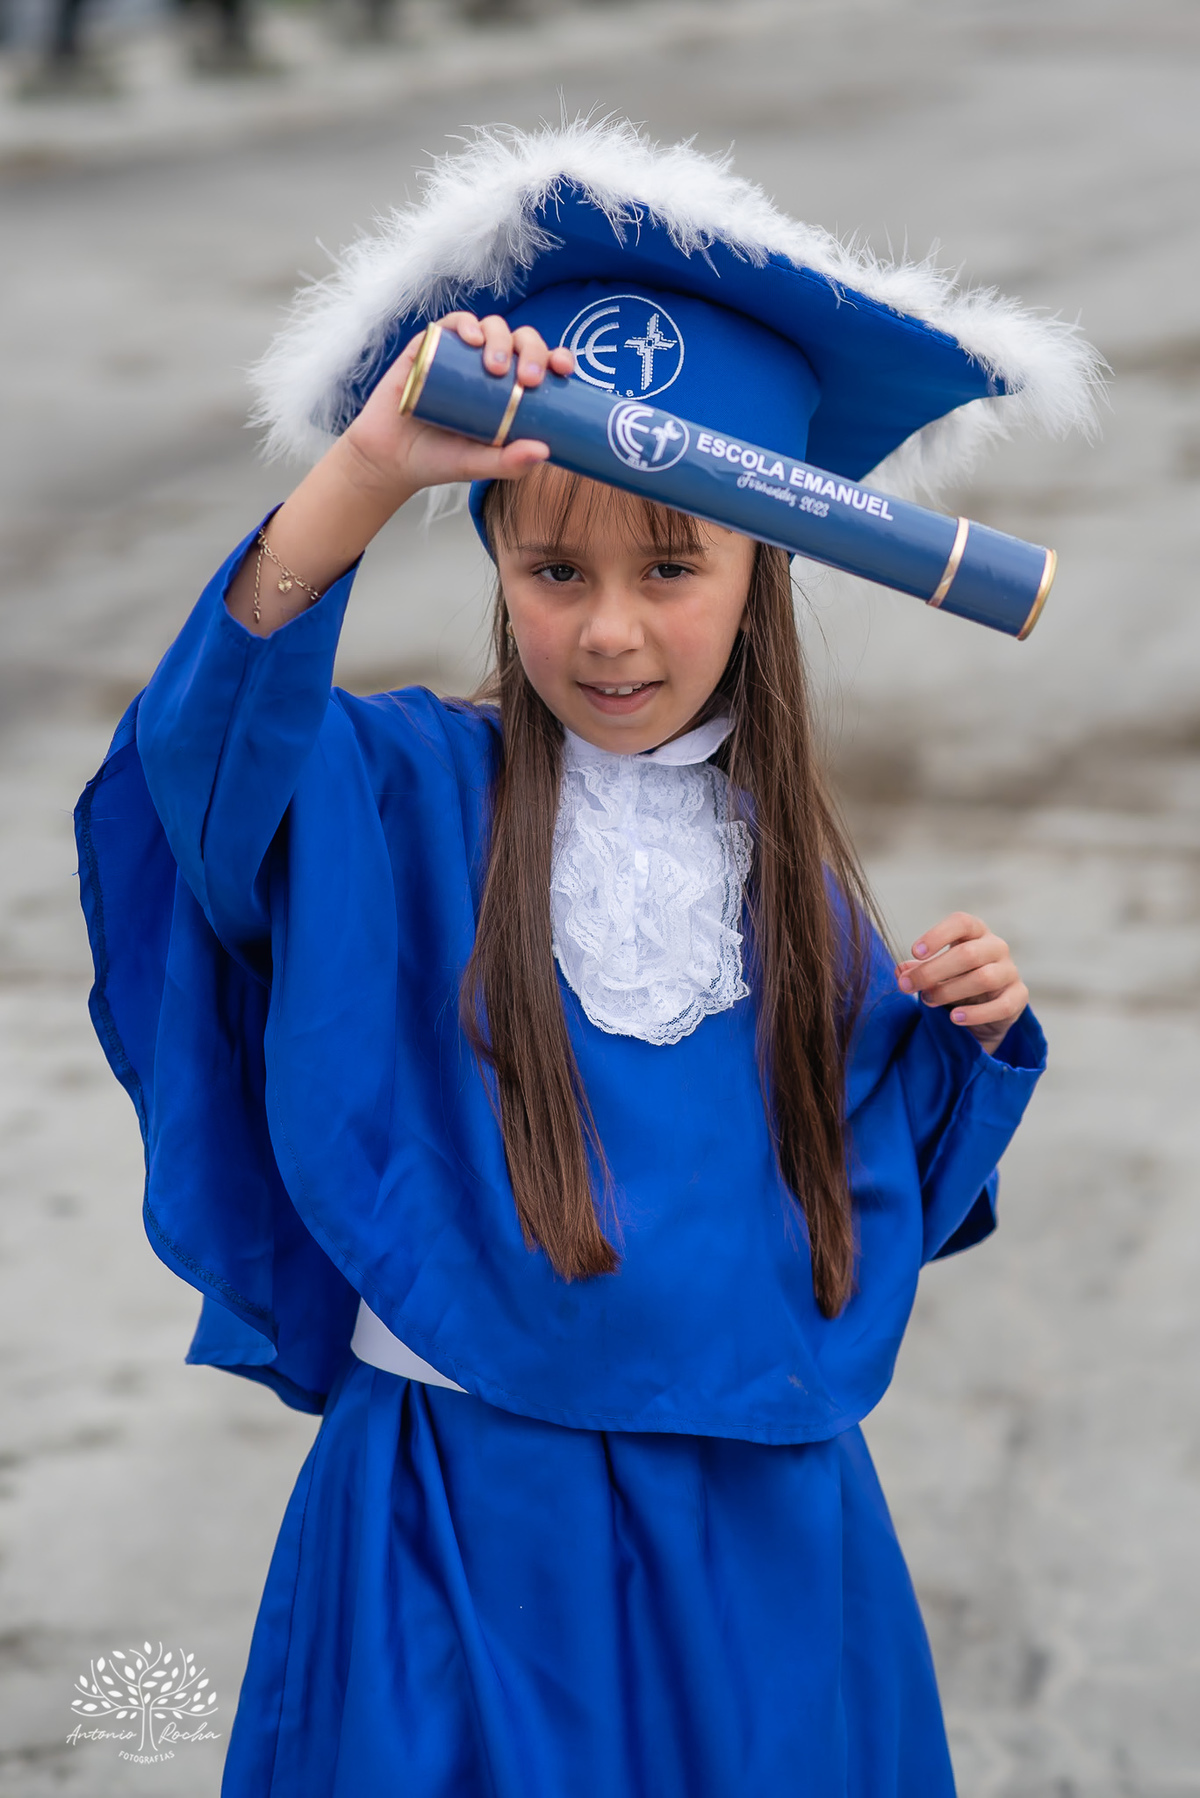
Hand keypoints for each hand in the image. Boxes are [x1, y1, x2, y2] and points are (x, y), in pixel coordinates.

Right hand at [342, 311, 575, 503]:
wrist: (391, 458)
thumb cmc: (441, 459)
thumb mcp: (480, 465)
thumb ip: (509, 463)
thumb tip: (544, 452)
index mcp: (509, 389)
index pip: (542, 363)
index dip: (557, 358)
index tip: (564, 369)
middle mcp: (488, 365)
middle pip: (520, 340)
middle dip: (532, 350)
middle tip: (528, 379)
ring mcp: (459, 352)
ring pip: (491, 326)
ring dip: (500, 339)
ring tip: (496, 368)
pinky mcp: (431, 346)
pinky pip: (453, 324)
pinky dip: (466, 325)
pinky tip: (472, 338)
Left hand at [895, 912, 1027, 1055]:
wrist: (983, 1010)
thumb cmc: (955, 979)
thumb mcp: (935, 971)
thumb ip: (918, 969)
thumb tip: (901, 971)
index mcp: (975, 932)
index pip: (962, 922)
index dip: (938, 935)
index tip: (915, 952)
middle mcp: (996, 947)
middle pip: (968, 954)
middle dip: (933, 971)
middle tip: (908, 986)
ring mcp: (1010, 971)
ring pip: (984, 978)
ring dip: (950, 991)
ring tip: (928, 1001)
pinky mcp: (1018, 997)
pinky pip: (1002, 1006)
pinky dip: (976, 1014)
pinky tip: (955, 1018)